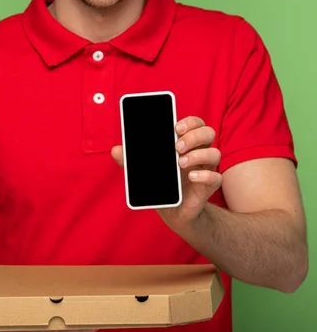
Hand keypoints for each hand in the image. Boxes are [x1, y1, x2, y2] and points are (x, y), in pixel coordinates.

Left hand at [111, 116, 222, 230]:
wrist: (172, 210)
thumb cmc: (161, 183)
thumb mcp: (144, 170)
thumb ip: (130, 159)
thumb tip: (115, 150)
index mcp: (185, 143)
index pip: (195, 124)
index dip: (189, 122)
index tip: (175, 127)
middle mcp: (199, 152)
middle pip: (208, 133)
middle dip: (194, 136)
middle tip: (176, 146)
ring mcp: (205, 168)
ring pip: (215, 152)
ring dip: (198, 155)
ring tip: (180, 163)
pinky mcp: (208, 186)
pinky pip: (216, 177)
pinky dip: (205, 175)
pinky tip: (191, 177)